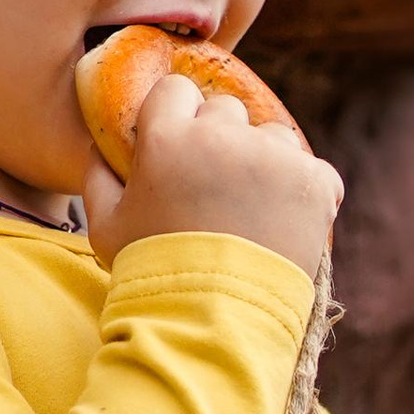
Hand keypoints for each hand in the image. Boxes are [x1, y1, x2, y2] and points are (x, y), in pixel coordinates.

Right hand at [85, 75, 342, 274]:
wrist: (215, 322)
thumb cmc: (152, 275)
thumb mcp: (105, 228)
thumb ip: (98, 178)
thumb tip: (100, 147)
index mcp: (168, 136)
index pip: (177, 90)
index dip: (178, 117)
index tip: (182, 147)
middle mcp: (223, 135)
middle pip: (226, 110)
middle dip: (221, 140)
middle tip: (216, 189)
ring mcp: (274, 157)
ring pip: (274, 135)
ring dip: (265, 160)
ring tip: (253, 210)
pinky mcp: (315, 182)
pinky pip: (314, 170)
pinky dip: (305, 193)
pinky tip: (284, 223)